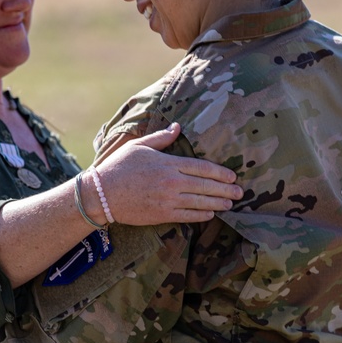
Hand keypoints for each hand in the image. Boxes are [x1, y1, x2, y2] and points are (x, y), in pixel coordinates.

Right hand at [93, 123, 242, 225]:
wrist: (101, 194)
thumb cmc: (118, 166)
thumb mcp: (139, 146)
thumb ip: (161, 138)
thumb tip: (177, 127)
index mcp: (168, 163)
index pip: (202, 167)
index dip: (220, 172)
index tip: (232, 175)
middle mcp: (171, 182)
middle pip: (206, 185)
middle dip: (226, 189)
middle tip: (241, 192)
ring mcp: (168, 200)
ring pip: (200, 202)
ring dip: (218, 203)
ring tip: (231, 203)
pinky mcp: (162, 214)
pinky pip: (188, 215)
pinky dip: (202, 215)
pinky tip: (211, 213)